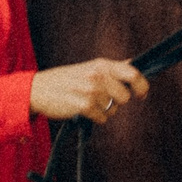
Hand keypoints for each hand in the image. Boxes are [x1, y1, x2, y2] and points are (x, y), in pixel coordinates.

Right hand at [29, 59, 146, 123]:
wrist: (39, 89)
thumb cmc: (67, 79)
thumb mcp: (90, 67)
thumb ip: (113, 68)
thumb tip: (134, 63)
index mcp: (102, 64)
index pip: (133, 73)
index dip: (142, 86)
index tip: (142, 95)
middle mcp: (97, 75)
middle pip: (124, 96)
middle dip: (116, 102)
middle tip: (102, 100)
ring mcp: (90, 89)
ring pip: (112, 109)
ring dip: (103, 111)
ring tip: (89, 104)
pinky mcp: (82, 104)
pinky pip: (101, 117)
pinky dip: (95, 118)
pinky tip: (84, 111)